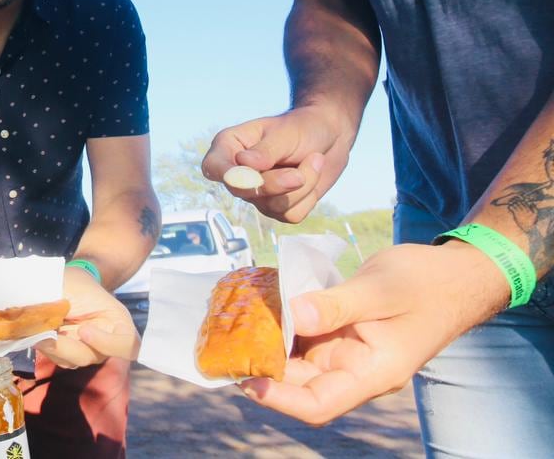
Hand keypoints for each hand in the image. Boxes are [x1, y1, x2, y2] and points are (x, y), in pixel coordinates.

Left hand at [35, 267, 139, 368]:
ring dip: (51, 347)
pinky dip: (45, 347)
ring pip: (71, 361)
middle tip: (45, 333)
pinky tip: (36, 333)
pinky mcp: (69, 353)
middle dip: (65, 346)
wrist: (66, 283)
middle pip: (91, 356)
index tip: (84, 330)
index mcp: (117, 322)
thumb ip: (63, 302)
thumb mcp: (74, 285)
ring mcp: (87, 350)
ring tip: (36, 329)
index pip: (128, 345)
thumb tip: (40, 317)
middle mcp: (105, 342)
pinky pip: (57, 358)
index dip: (107, 344)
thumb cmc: (75, 281)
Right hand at [201, 105, 351, 222]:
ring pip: (272, 206)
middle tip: (306, 165)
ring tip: (314, 160)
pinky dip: (309, 197)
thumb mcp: (285, 133)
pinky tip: (312, 177)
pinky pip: (289, 215)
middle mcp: (239, 173)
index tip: (251, 176)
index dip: (227, 175)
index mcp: (230, 146)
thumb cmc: (303, 127)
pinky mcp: (276, 207)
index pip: (213, 167)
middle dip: (278, 182)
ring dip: (302, 186)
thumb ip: (265, 151)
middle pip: (245, 192)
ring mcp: (257, 192)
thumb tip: (244, 162)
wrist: (331, 136)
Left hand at [242, 240, 507, 424]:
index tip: (246, 379)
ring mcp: (345, 350)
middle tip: (224, 341)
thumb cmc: (427, 284)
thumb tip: (292, 313)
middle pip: (298, 383)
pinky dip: (281, 323)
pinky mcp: (338, 330)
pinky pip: (302, 334)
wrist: (454, 273)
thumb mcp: (381, 290)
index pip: (318, 404)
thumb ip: (335, 304)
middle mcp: (354, 368)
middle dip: (261, 366)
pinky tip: (259, 304)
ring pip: (295, 358)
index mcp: (372, 373)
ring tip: (233, 322)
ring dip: (266, 343)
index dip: (279, 398)